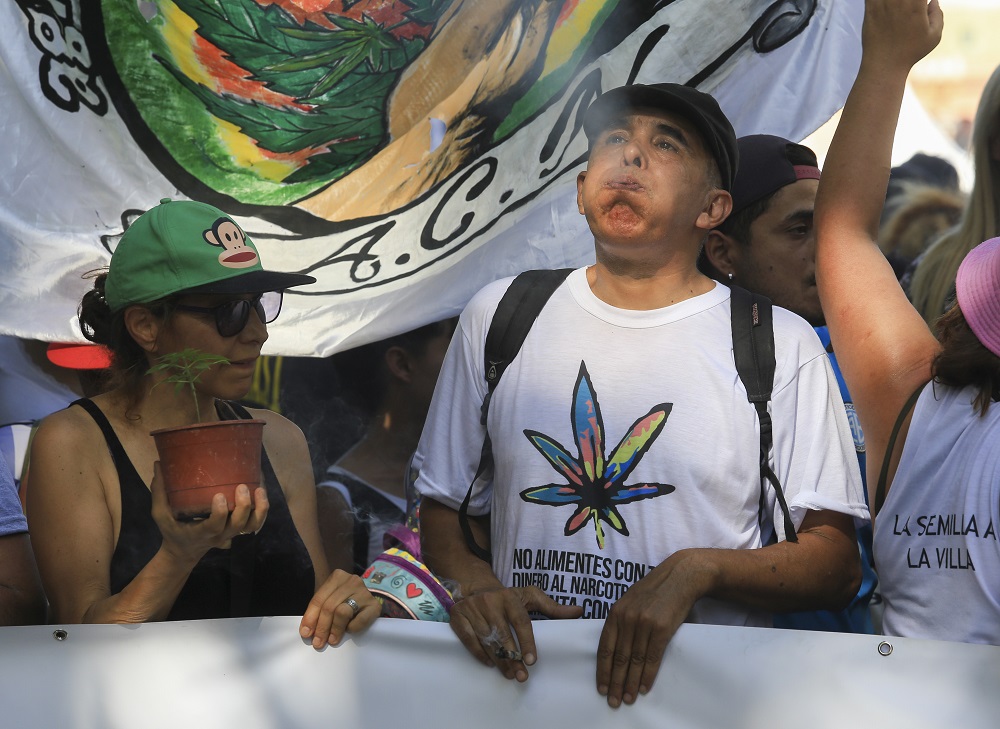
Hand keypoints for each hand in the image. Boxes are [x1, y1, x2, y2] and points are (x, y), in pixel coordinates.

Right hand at [151, 462, 268, 564]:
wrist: (184, 551)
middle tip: (241, 486)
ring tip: (259, 489)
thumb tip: (158, 463)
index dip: (220, 513)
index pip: (214, 526)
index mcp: (200, 533)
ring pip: (252, 526)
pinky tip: (261, 489)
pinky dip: (262, 509)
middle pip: (238, 526)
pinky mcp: (238, 528)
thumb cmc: (173, 530)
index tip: (219, 496)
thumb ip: (159, 491)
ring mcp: (231, 533)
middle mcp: (220, 535)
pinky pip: (256, 522)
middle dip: (244, 507)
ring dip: (260, 509)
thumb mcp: (161, 514)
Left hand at [299, 570, 378, 648]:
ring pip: (342, 612)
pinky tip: (349, 630)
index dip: (310, 617)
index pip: (319, 599)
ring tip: (332, 640)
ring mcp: (364, 592)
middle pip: (330, 606)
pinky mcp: (375, 606)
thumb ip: (319, 611)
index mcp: (337, 577)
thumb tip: (307, 631)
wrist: (368, 600)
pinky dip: (352, 628)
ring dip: (335, 629)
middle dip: (322, 627)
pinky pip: (359, 620)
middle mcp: (352, 581)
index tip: (306, 633)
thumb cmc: (345, 600)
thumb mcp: (330, 599)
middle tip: (318, 642)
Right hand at [448, 586, 582, 681]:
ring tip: (510, 675)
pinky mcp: (458, 618)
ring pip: (487, 640)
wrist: (475, 586)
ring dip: (499, 660)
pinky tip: (490, 664)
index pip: (520, 621)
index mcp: (509, 597)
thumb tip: (579, 612)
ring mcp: (472, 609)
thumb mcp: (530, 596)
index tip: (531, 661)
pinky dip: (479, 654)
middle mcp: (489, 601)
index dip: (527, 642)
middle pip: (503, 634)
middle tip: (522, 676)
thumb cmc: (508, 596)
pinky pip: (469, 640)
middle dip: (513, 658)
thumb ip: (553, 607)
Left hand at [596, 551, 715, 707]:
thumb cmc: (654, 590)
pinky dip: (648, 675)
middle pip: (618, 658)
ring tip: (628, 699)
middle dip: (614, 682)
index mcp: (615, 613)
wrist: (680, 576)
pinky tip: (644, 687)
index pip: (604, 648)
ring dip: (631, 683)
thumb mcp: (630, 601)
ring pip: (634, 661)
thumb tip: (614, 648)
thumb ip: (620, 621)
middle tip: (612, 701)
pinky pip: (652, 658)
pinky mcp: (662, 629)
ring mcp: (644, 624)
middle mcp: (627, 619)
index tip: (601, 688)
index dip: (602, 670)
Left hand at [862, 0, 942, 71]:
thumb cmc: (910, 52)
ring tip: (897, 7)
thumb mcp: (933, 36)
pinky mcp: (870, 9)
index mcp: (917, 4)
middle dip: (908, 0)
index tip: (920, 4)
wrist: (884, 65)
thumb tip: (933, 1)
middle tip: (908, 6)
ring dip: (893, 1)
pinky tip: (883, 4)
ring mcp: (883, 4)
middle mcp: (899, 1)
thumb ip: (937, 14)